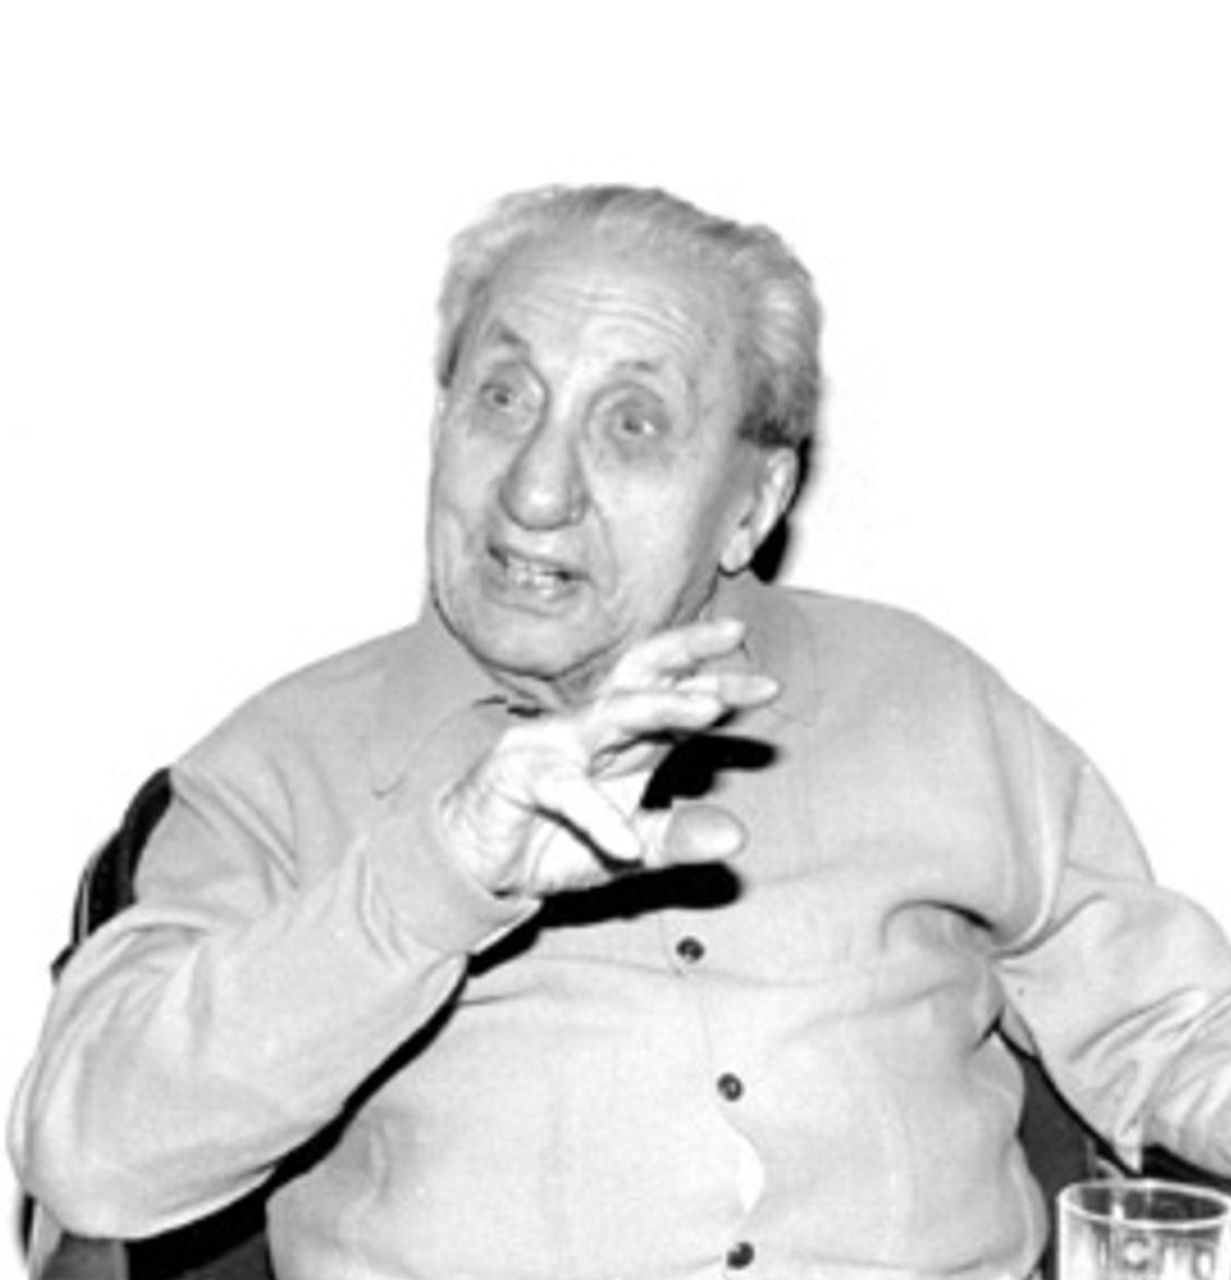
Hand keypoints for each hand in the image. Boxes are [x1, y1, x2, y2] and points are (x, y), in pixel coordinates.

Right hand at [438, 618, 777, 896]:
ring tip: (709, 708)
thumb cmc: (551, 841)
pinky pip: (565, 790)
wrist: (477, 866)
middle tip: (736, 634)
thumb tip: (737, 837)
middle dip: (688, 650)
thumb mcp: (629, 852)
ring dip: (661, 706)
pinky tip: (625, 842)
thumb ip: (677, 841)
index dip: (718, 684)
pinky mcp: (518, 774)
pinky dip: (597, 816)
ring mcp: (552, 744)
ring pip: (610, 711)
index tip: (769, 684)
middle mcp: (591, 728)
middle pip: (642, 673)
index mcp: (623, 740)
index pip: (674, 696)